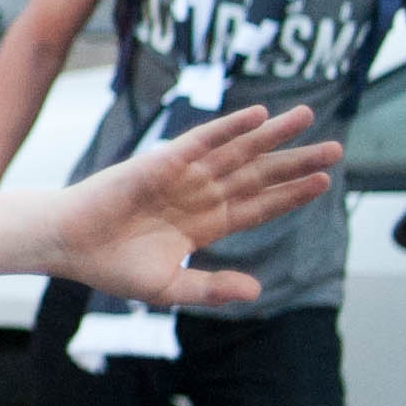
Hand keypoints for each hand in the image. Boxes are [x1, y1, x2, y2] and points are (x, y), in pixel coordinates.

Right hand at [51, 105, 337, 307]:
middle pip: (259, 174)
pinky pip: (202, 141)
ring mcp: (183, 176)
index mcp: (203, 225)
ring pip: (239, 152)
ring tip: (309, 116)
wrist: (67, 246)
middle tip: (337, 148)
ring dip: (274, 136)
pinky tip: (258, 115)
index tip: (324, 183)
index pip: (258, 206)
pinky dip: (230, 127)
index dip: (291, 195)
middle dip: (297, 161)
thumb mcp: (169, 287)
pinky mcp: (161, 162)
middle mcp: (199, 195)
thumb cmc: (109, 266)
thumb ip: (213, 287)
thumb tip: (258, 291)